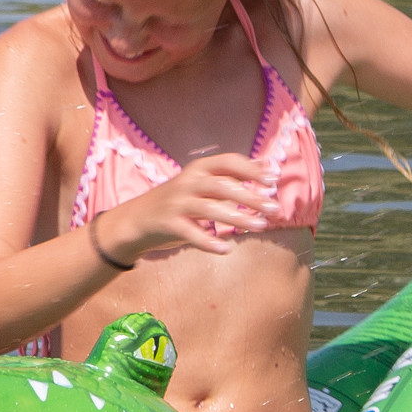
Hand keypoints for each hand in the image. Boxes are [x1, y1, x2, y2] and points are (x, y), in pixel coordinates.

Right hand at [101, 150, 281, 259]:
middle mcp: (187, 182)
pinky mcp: (167, 223)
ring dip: (238, 218)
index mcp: (198, 170)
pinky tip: (226, 249)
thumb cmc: (179, 202)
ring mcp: (176, 203)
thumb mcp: (202, 185)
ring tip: (261, 227)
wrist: (136, 220)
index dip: (252, 169)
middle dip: (251, 197)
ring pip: (210, 209)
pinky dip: (209, 242)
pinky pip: (191, 233)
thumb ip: (230, 179)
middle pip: (222, 186)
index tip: (274, 179)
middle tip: (274, 208)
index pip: (227, 162)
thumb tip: (266, 170)